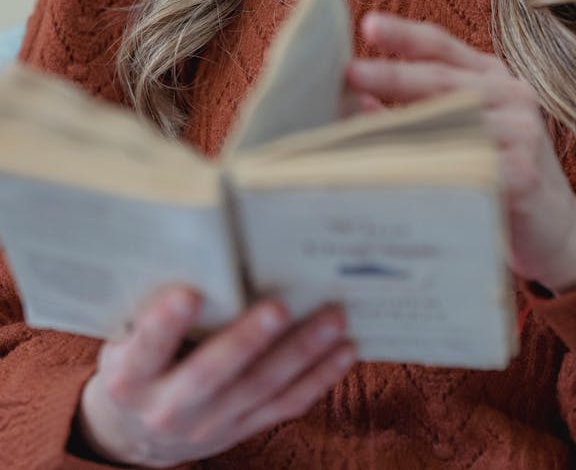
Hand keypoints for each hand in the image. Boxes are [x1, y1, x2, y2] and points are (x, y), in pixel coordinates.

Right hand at [75, 285, 356, 467]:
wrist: (132, 436)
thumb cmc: (133, 366)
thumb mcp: (122, 341)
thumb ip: (148, 310)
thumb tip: (192, 248)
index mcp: (130, 378)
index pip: (146, 349)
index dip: (165, 325)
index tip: (188, 294)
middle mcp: (169, 407)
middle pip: (212, 373)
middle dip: (247, 341)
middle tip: (279, 307)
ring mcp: (209, 424)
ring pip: (261, 388)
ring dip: (301, 353)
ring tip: (333, 319)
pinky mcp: (241, 429)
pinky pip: (285, 405)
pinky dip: (319, 378)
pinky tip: (344, 351)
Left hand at [346, 13, 575, 293]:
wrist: (559, 233)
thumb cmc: (497, 176)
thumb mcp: (462, 131)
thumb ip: (418, 111)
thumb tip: (354, 102)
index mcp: (491, 77)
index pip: (442, 47)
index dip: (404, 34)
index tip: (368, 25)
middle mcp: (511, 95)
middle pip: (442, 78)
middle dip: (392, 75)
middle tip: (350, 72)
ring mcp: (522, 131)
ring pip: (453, 119)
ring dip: (403, 123)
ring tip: (357, 126)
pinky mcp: (524, 173)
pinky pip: (470, 165)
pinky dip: (432, 167)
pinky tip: (397, 173)